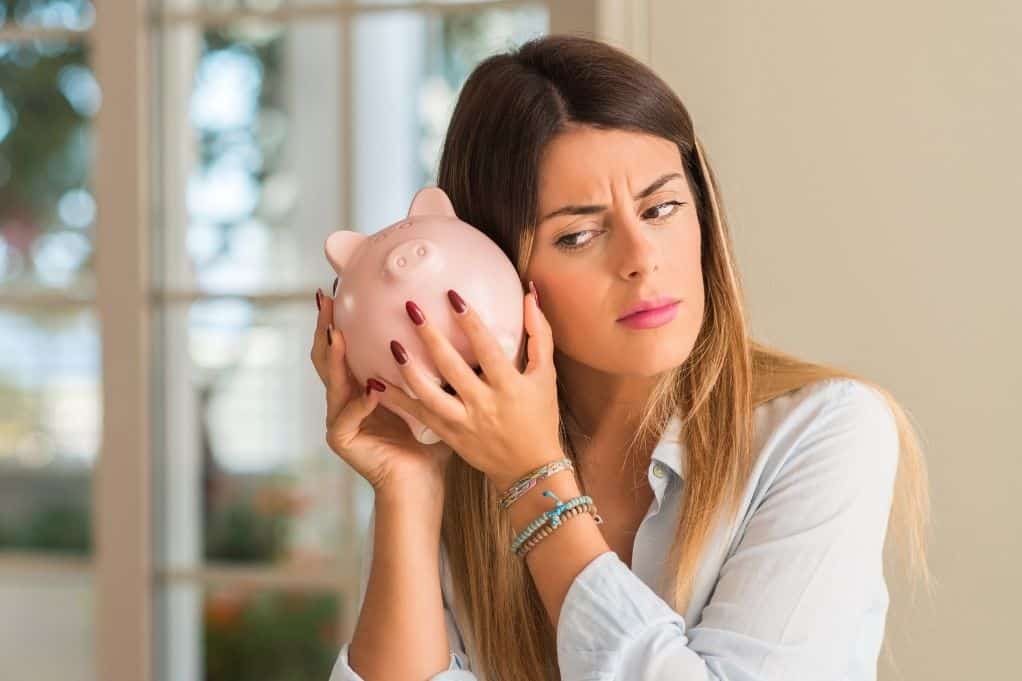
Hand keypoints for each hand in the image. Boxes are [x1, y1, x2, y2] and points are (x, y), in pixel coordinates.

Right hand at [310, 283, 454, 498]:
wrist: (421, 484)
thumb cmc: (430, 441)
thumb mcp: (430, 394)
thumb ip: (430, 365)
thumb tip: (454, 327)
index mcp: (362, 386)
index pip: (345, 346)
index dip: (339, 319)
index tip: (339, 288)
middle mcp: (345, 399)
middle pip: (326, 357)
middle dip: (324, 327)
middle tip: (325, 299)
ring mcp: (339, 419)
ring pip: (331, 381)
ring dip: (335, 356)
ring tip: (338, 334)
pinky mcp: (342, 440)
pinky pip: (347, 416)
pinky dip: (360, 402)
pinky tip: (372, 388)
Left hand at [375, 284, 561, 492]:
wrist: (530, 470)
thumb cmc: (540, 417)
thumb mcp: (546, 375)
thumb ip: (539, 334)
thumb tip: (531, 295)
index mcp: (508, 386)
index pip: (486, 348)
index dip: (469, 321)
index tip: (452, 296)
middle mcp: (483, 404)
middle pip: (451, 367)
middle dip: (430, 336)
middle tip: (411, 308)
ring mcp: (463, 422)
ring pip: (429, 394)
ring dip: (408, 369)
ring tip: (393, 345)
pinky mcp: (449, 434)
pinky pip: (418, 415)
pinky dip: (396, 400)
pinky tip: (376, 382)